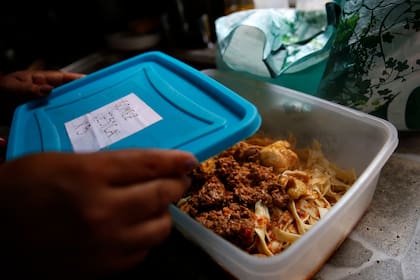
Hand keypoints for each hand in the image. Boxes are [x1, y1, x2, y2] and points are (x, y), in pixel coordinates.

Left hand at [0, 70, 83, 124]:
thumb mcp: (13, 87)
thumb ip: (30, 89)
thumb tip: (48, 90)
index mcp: (39, 80)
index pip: (62, 78)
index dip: (77, 79)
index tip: (90, 82)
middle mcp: (42, 92)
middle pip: (64, 93)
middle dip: (78, 95)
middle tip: (92, 100)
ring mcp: (41, 104)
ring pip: (60, 105)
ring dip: (69, 109)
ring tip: (83, 113)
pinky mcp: (37, 116)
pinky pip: (51, 117)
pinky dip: (59, 120)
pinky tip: (66, 125)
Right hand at [0, 149, 196, 278]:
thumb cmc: (22, 187)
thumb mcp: (63, 162)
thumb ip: (107, 164)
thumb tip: (146, 166)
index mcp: (90, 175)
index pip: (149, 164)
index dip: (175, 161)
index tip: (189, 160)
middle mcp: (103, 210)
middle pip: (162, 195)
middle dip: (177, 184)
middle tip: (178, 180)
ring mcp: (105, 244)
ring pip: (160, 228)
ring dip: (163, 213)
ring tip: (155, 205)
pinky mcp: (102, 269)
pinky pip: (142, 252)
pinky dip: (145, 237)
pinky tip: (135, 228)